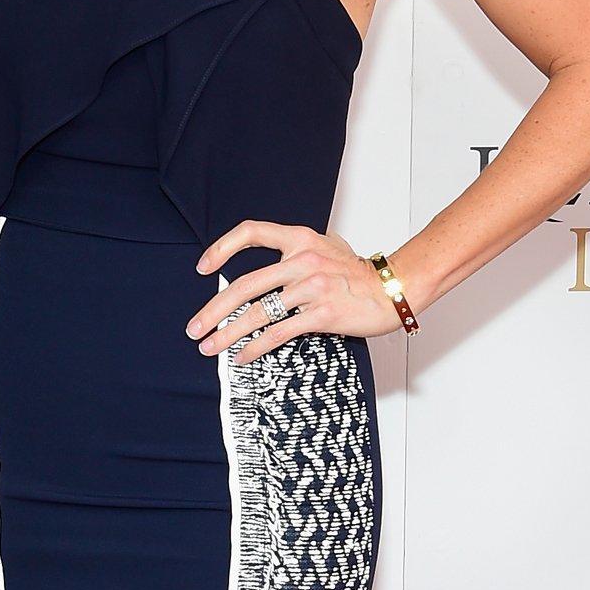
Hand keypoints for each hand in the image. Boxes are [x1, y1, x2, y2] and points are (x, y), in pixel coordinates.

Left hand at [187, 220, 404, 360]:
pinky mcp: (320, 313)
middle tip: (195, 327)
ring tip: (209, 347)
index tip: (203, 268)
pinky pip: (278, 333)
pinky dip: (255, 347)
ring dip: (227, 334)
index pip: (251, 233)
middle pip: (244, 285)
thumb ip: (296, 250)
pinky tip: (242, 357)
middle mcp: (302, 260)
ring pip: (257, 313)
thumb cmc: (359, 273)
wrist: (394, 288)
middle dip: (213, 310)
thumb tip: (269, 264)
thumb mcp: (326, 247)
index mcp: (300, 238)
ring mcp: (311, 287)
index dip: (222, 248)